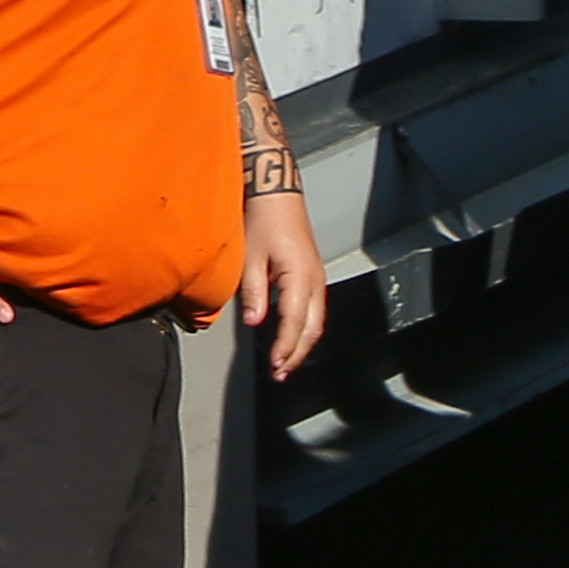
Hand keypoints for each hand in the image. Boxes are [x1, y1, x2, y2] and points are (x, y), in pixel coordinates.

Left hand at [241, 190, 327, 381]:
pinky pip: (313, 310)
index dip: (284, 347)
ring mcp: (317, 279)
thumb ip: (254, 291)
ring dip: (302, 344)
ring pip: (316, 322)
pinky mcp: (312, 275)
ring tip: (285, 363)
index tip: (274, 366)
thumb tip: (256, 324)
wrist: (277, 194)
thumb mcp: (251, 255)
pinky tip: (292, 337)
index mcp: (300, 278)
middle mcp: (315, 282)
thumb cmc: (262, 220)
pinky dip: (304, 329)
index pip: (294, 323)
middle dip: (297, 354)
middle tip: (280, 373)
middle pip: (311, 329)